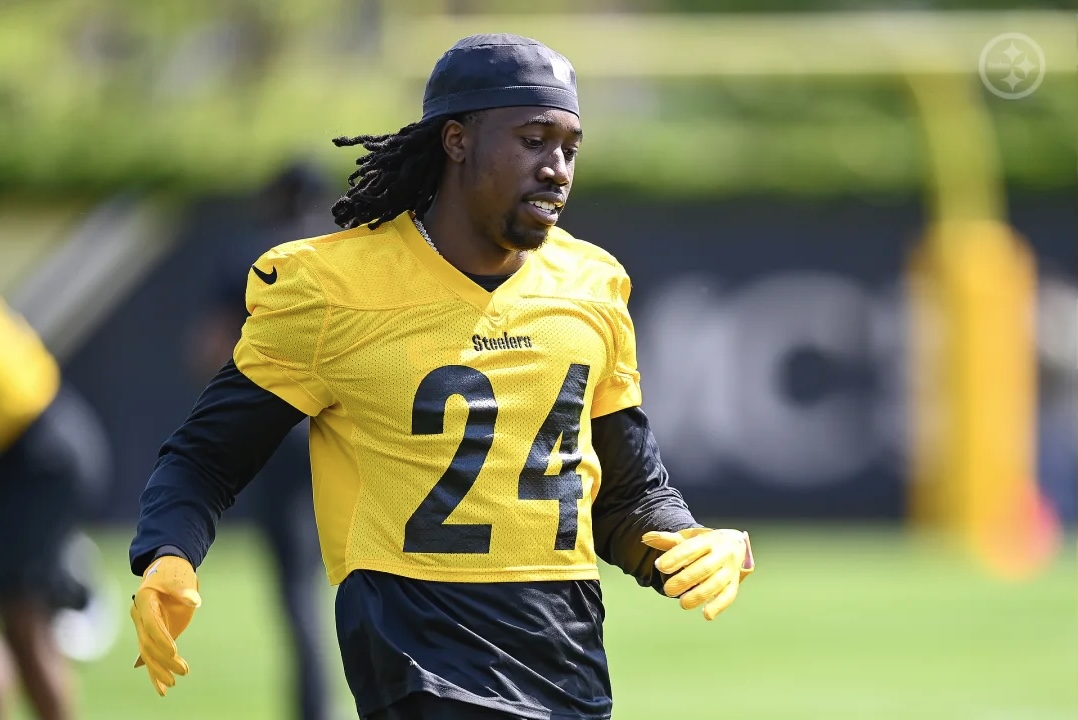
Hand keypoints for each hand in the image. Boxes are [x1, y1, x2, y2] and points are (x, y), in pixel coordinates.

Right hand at [130, 555, 201, 695]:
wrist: (167, 571)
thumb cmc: (173, 573)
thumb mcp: (179, 578)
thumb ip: (185, 591)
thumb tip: (194, 601)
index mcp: (144, 602)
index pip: (151, 625)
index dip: (161, 638)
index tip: (174, 651)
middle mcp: (140, 617)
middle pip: (148, 643)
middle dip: (163, 659)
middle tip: (182, 671)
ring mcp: (144, 627)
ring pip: (147, 653)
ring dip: (159, 669)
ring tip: (172, 683)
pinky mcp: (152, 635)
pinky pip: (150, 655)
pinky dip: (154, 672)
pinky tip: (161, 688)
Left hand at [641, 527, 753, 620]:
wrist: (735, 543)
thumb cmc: (704, 542)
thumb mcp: (688, 537)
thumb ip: (667, 540)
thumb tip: (645, 538)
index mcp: (708, 540)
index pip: (692, 548)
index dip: (675, 557)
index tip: (660, 566)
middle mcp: (721, 554)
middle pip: (704, 567)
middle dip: (685, 579)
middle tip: (668, 590)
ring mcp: (729, 569)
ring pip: (717, 583)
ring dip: (700, 595)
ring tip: (683, 603)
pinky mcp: (733, 583)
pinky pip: (729, 595)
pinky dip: (719, 606)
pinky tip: (706, 615)